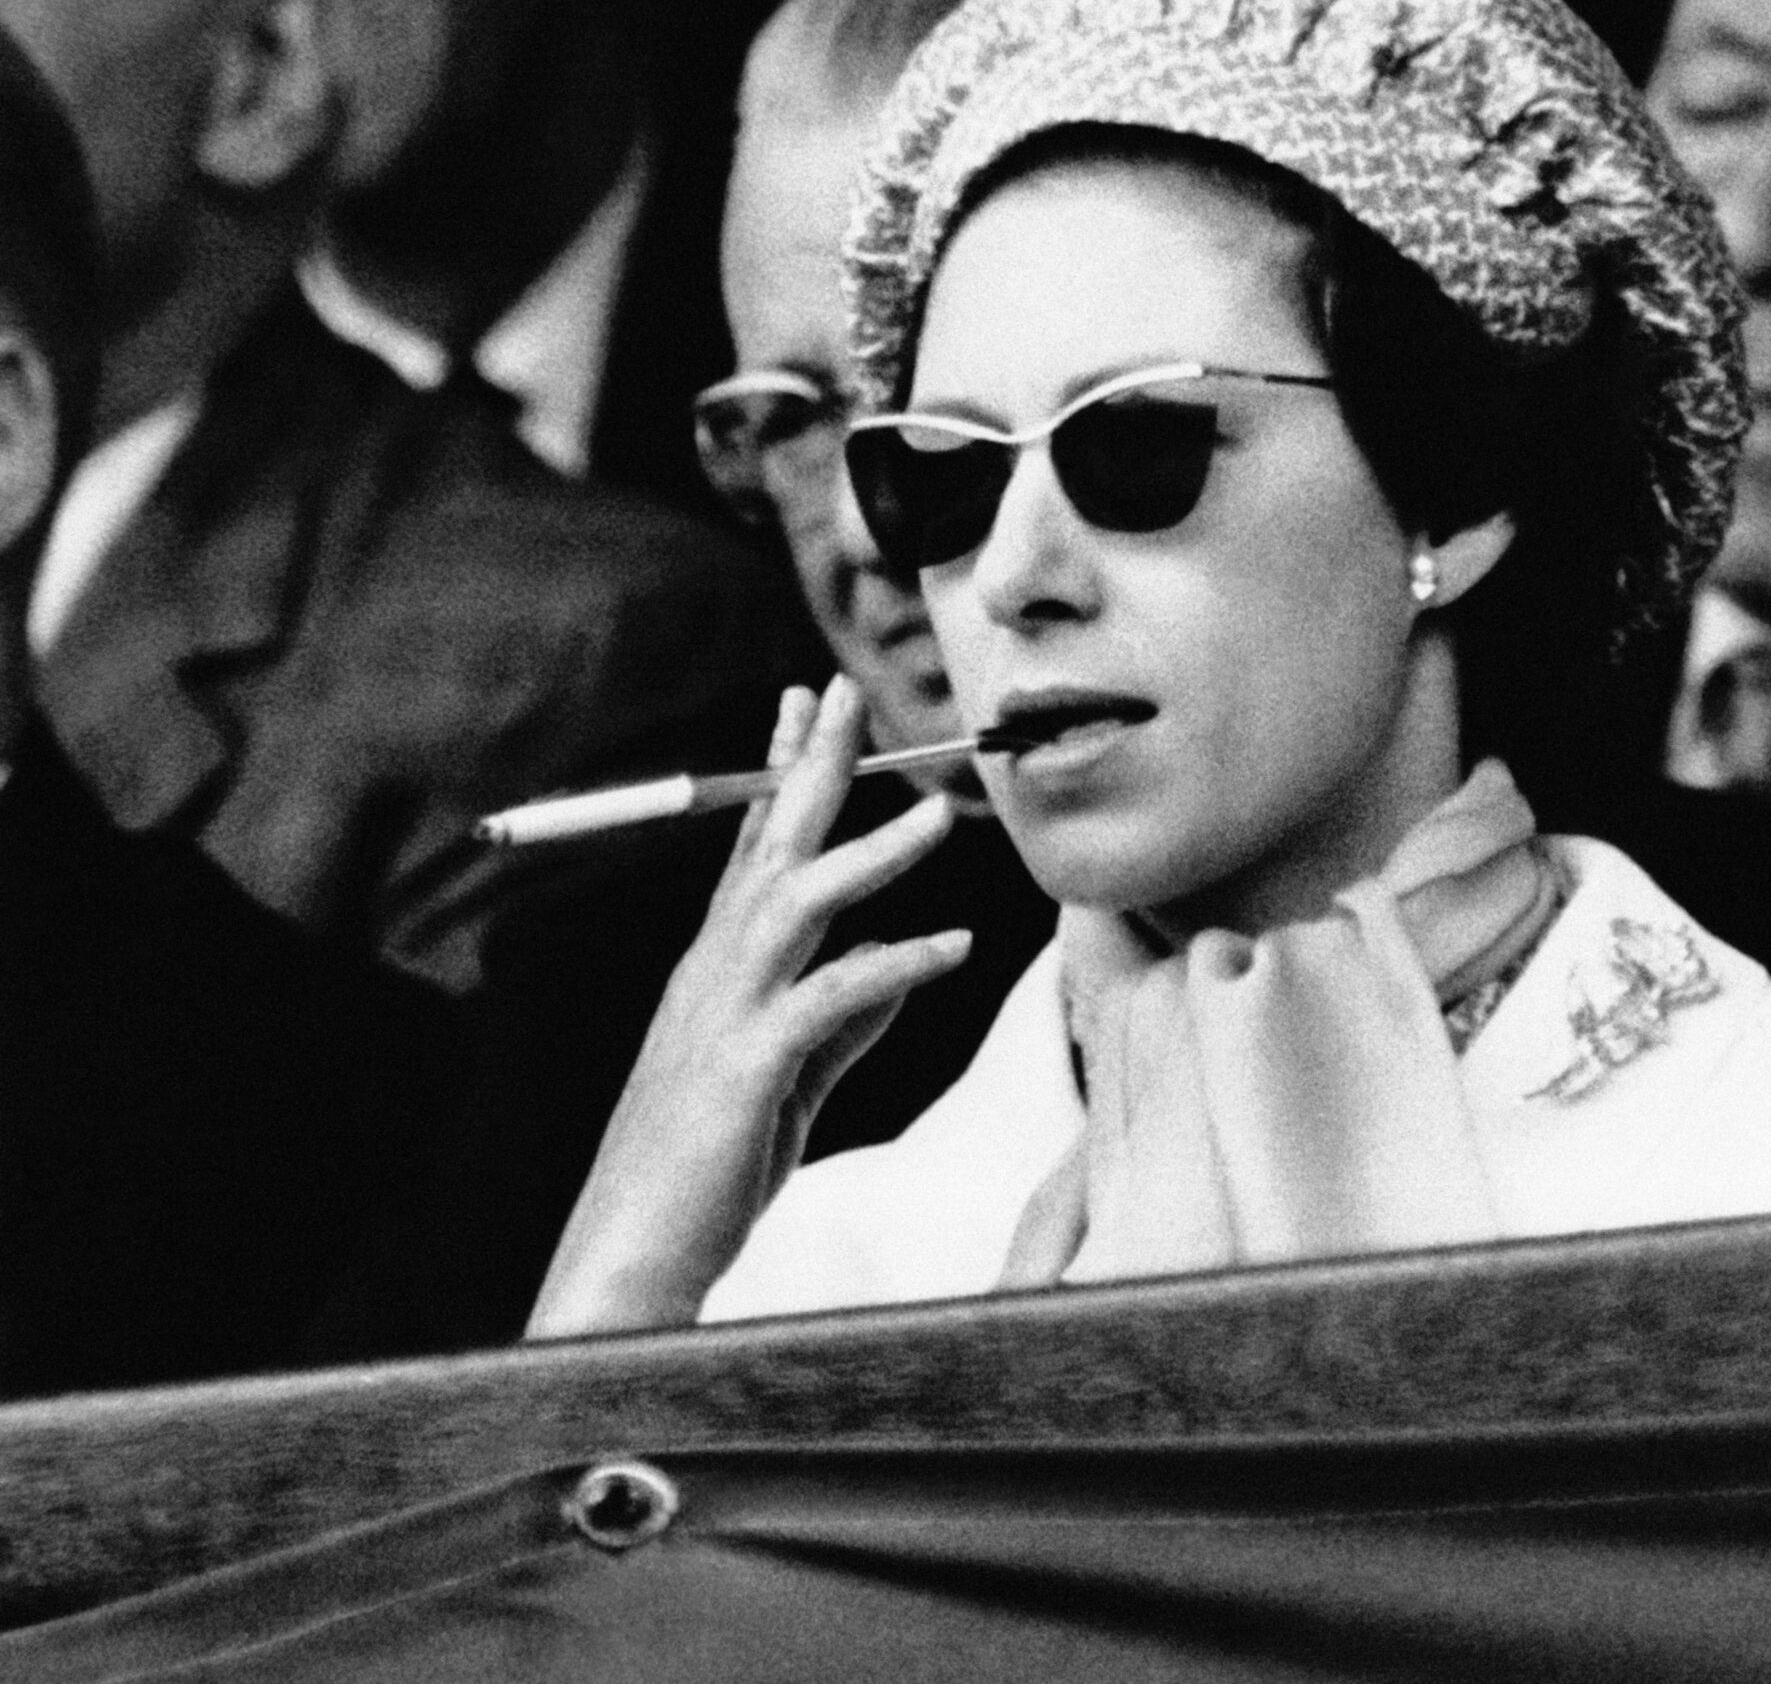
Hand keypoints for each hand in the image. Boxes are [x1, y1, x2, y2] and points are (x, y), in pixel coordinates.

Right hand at [529, 676, 969, 1336]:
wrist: (631, 1262)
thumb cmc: (702, 1177)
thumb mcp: (785, 1084)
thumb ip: (838, 1025)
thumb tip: (895, 969)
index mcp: (713, 972)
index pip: (750, 850)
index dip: (778, 775)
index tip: (805, 708)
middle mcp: (710, 975)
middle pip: (765, 847)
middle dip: (810, 766)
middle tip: (845, 693)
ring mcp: (722, 1016)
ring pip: (796, 903)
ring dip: (870, 853)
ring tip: (938, 816)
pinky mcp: (745, 1069)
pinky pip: (830, 997)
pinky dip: (896, 963)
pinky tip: (954, 944)